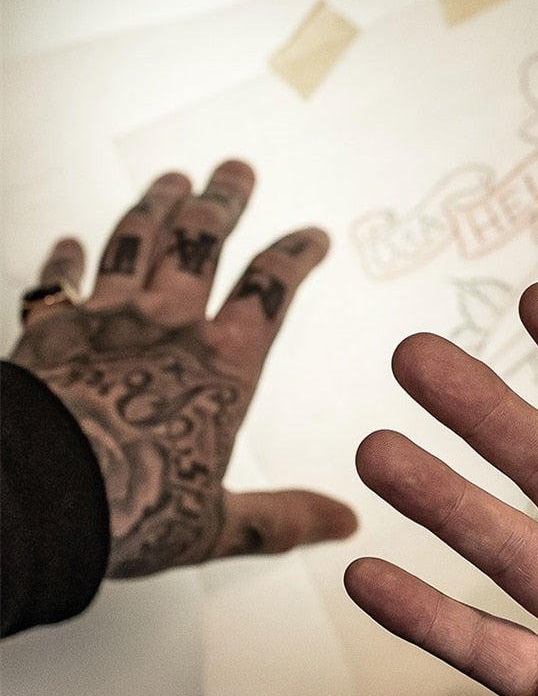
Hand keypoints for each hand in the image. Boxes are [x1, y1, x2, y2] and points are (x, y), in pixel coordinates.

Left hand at [9, 161, 356, 576]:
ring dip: (154, 207)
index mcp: (221, 368)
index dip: (294, 257)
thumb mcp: (221, 525)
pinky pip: (56, 283)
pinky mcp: (47, 334)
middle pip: (200, 245)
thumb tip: (345, 523)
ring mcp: (103, 322)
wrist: (35, 495)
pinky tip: (69, 243)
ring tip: (170, 180)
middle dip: (223, 202)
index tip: (312, 236)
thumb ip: (284, 518)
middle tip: (236, 170)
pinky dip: (65, 260)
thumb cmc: (130, 511)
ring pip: (133, 244)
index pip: (268, 291)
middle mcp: (166, 328)